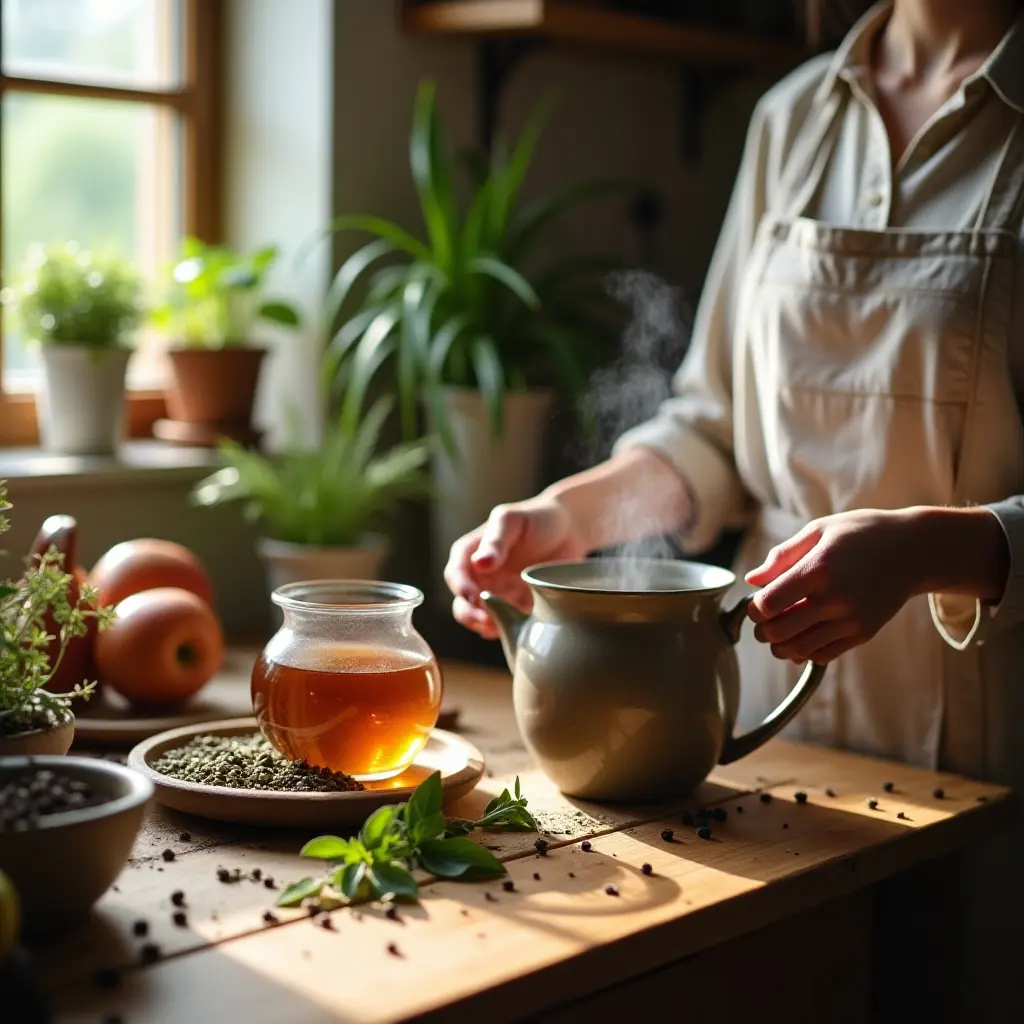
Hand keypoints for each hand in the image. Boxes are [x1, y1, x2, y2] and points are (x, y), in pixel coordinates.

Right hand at [445, 496, 589, 638]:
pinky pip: (505, 624)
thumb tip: (479, 564)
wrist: (569, 529)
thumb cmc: (537, 517)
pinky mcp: (516, 606)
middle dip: (470, 614)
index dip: (461, 588)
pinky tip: (518, 628)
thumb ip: (496, 541)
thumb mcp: (513, 521)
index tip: (473, 598)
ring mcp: (497, 593)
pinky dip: (507, 629)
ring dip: (486, 626)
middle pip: (462, 602)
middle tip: (486, 620)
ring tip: (501, 626)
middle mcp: (479, 576)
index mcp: (471, 552)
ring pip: (479, 618)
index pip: (455, 574)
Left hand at [743, 509, 925, 663]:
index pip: (769, 604)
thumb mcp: (819, 531)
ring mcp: (850, 620)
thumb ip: (782, 556)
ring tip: (781, 628)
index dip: (754, 608)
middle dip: (762, 629)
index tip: (757, 601)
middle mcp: (835, 599)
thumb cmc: (861, 534)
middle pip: (778, 632)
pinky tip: (804, 634)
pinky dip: (805, 650)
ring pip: (798, 649)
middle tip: (765, 619)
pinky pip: (822, 655)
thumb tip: (752, 580)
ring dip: (780, 644)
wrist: (914, 550)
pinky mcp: (863, 634)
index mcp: (818, 569)